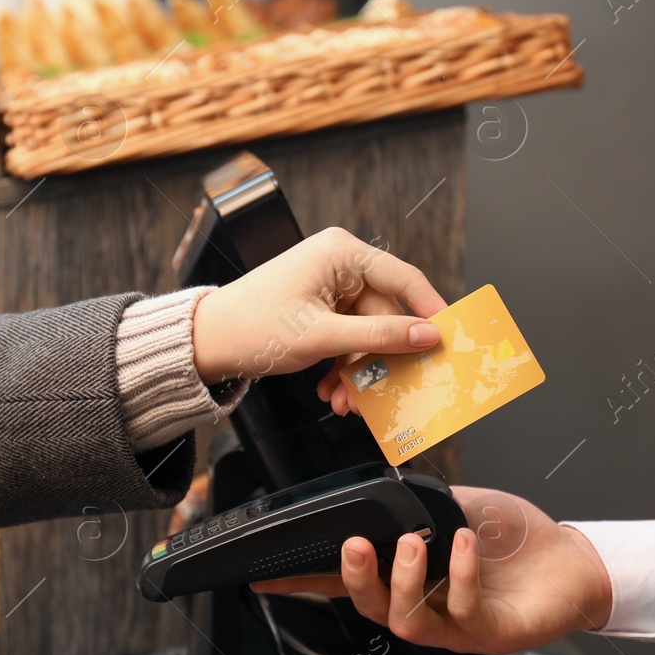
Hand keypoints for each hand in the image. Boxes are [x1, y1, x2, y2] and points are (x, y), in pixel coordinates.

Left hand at [191, 227, 446, 383]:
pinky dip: (344, 366)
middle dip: (380, 361)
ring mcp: (329, 286)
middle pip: (386, 315)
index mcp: (342, 253)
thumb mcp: (323, 337)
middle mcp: (339, 263)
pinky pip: (348, 337)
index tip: (449, 341)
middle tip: (383, 394)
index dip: (430, 311)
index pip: (405, 279)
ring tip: (345, 401)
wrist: (206, 343)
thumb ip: (379, 337)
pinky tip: (332, 391)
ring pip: (367, 333)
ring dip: (359, 372)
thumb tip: (427, 335)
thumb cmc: (252, 327)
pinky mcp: (320, 307)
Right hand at [253, 486, 612, 654]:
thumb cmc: (512, 539)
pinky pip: (461, 609)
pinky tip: (463, 543)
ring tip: (413, 543)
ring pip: (404, 619)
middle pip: (368, 607)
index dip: (304, 582)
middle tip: (354, 544)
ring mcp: (453, 625)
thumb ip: (416, 507)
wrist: (573, 561)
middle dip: (352, 576)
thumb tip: (380, 493)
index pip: (345, 582)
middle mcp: (424, 606)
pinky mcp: (487, 633)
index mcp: (408, 577)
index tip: (264, 577)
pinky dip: (460, 573)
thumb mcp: (454, 509)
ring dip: (402, 578)